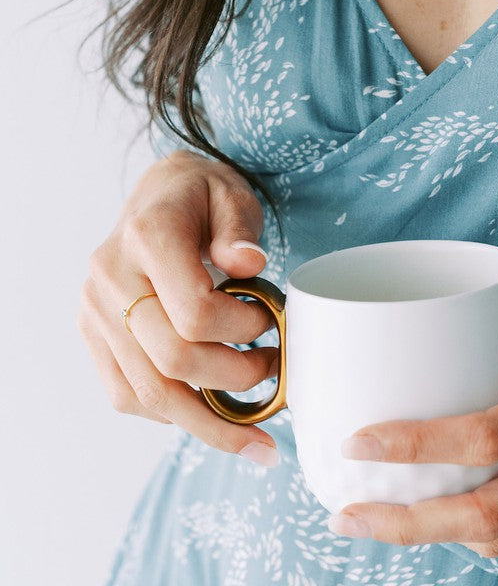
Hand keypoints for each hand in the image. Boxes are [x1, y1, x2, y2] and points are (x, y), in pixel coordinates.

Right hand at [77, 150, 279, 466]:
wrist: (157, 197)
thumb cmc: (200, 198)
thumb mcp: (230, 196)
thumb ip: (238, 230)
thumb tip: (250, 263)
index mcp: (145, 239)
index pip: (195, 313)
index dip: (244, 330)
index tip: (271, 322)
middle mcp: (110, 279)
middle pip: (174, 362)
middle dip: (236, 380)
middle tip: (271, 369)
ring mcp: (96, 313)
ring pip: (149, 394)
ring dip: (208, 422)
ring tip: (253, 433)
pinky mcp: (95, 336)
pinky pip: (128, 395)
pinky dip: (173, 414)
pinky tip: (207, 412)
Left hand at [328, 262, 497, 556]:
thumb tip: (492, 275)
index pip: (483, 438)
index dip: (414, 447)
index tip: (356, 442)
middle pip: (483, 514)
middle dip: (406, 524)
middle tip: (345, 516)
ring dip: (433, 537)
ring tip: (374, 523)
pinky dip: (479, 532)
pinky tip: (442, 518)